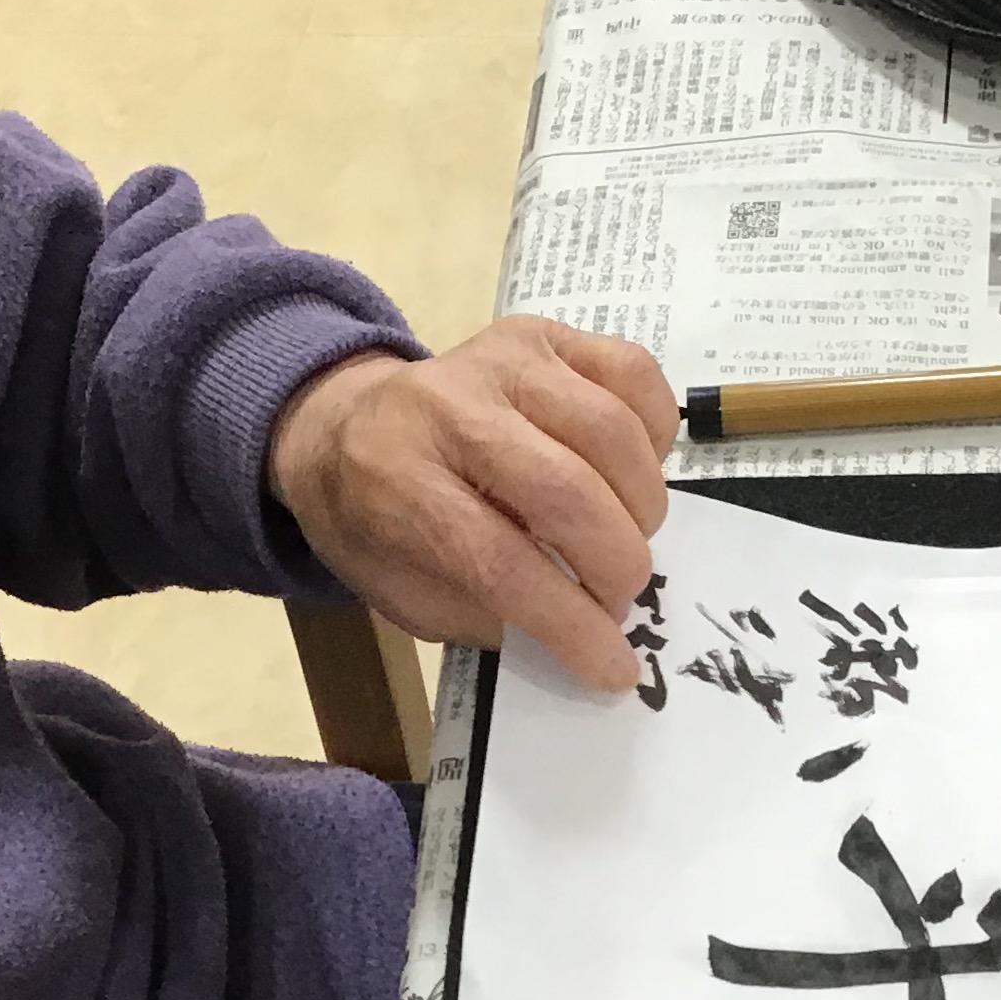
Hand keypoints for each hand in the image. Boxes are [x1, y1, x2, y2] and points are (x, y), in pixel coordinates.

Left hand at [267, 318, 677, 691]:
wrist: (345, 426)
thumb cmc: (378, 524)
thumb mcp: (405, 594)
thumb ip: (488, 616)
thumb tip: (587, 636)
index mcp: (393, 482)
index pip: (500, 560)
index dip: (570, 622)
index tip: (615, 667)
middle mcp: (445, 406)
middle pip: (566, 490)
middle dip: (615, 567)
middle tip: (618, 600)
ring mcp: (500, 357)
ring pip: (612, 431)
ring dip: (641, 507)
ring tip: (624, 541)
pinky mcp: (543, 332)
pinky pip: (634, 373)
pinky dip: (654, 434)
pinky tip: (630, 475)